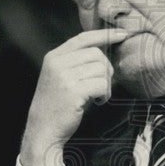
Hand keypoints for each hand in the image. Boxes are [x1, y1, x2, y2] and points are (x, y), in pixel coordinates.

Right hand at [19, 29, 127, 165]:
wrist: (43, 131)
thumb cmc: (56, 106)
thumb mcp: (60, 77)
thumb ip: (75, 63)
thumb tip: (104, 54)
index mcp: (53, 57)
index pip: (83, 38)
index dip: (104, 35)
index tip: (122, 34)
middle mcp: (57, 63)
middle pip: (96, 54)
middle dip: (106, 69)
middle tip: (102, 85)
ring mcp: (64, 76)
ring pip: (101, 69)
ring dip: (106, 84)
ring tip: (98, 96)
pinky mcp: (73, 91)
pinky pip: (102, 85)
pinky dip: (105, 94)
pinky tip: (98, 101)